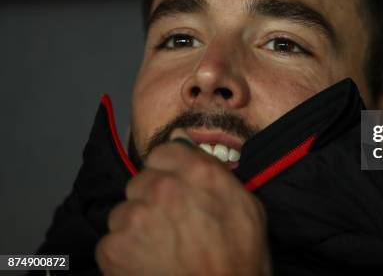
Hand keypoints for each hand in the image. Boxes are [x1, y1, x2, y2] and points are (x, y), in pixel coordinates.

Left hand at [95, 142, 270, 275]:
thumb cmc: (240, 257)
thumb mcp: (246, 204)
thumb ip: (213, 170)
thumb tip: (183, 143)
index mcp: (197, 172)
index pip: (163, 153)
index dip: (169, 172)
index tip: (176, 189)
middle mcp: (162, 187)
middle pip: (141, 181)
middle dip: (153, 199)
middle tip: (173, 224)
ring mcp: (134, 218)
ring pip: (124, 212)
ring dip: (138, 226)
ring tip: (161, 248)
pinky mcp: (114, 249)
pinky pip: (112, 242)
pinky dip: (125, 254)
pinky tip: (148, 264)